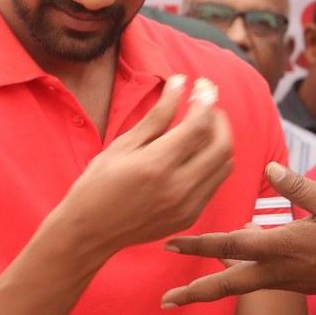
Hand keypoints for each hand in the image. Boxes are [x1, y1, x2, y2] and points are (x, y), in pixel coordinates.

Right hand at [58, 75, 234, 255]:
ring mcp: (188, 206)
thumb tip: (179, 83)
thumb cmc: (99, 182)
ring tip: (203, 127)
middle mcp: (179, 188)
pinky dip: (212, 163)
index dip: (205, 101)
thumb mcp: (124, 144)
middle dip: (219, 119)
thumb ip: (157, 115)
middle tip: (207, 105)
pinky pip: (214, 184)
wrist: (91, 231)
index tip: (202, 86)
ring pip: (224, 166)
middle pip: (221, 146)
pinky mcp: (190, 217)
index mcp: (157, 165)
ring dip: (220, 141)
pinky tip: (196, 153)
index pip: (198, 126)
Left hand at [161, 161, 315, 306]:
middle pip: (227, 285)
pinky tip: (238, 262)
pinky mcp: (298, 285)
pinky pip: (260, 281)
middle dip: (195, 293)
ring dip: (215, 286)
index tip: (170, 244)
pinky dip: (241, 274)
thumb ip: (297, 187)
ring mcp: (288, 282)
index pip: (229, 245)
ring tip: (190, 286)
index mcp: (281, 247)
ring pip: (242, 286)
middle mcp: (278, 270)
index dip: (197, 244)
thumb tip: (268, 165)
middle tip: (166, 300)